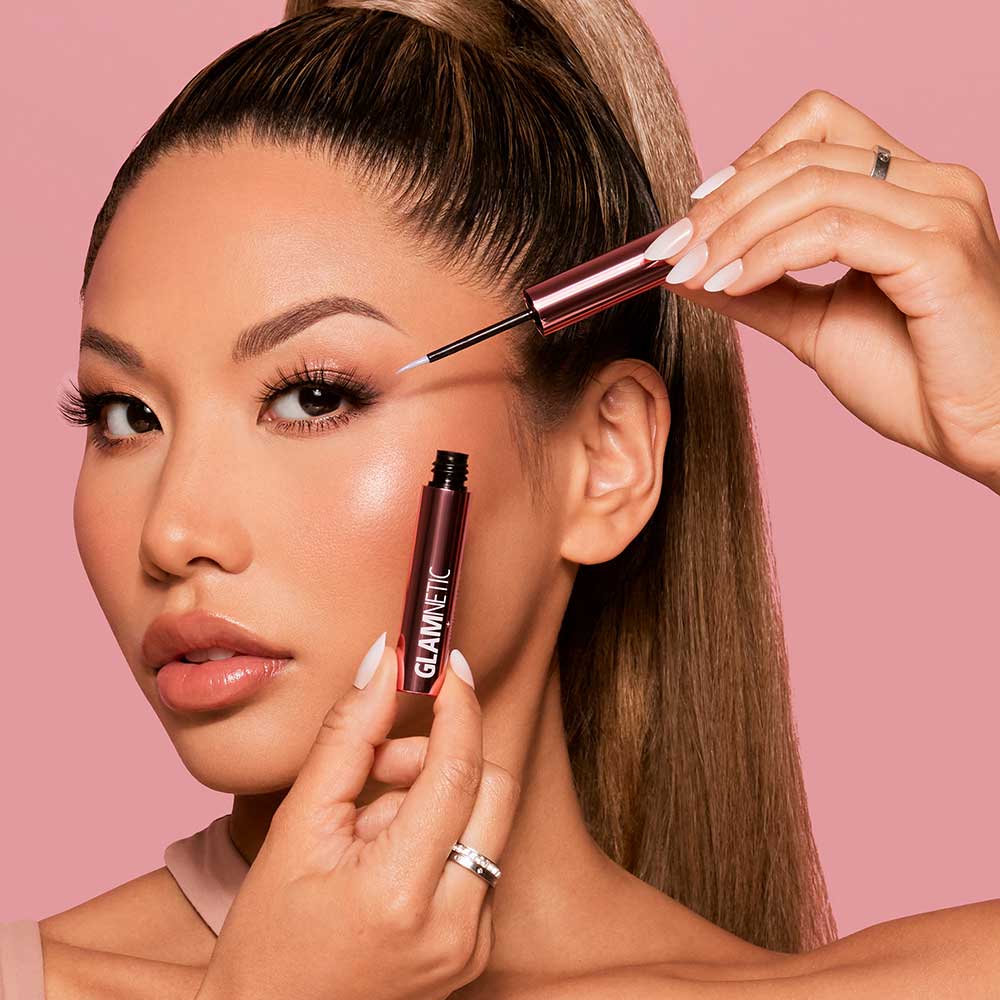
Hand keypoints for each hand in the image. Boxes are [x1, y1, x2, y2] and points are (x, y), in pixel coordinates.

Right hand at [196, 637, 519, 999]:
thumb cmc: (268, 934)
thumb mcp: (296, 827)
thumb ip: (347, 737)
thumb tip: (384, 662)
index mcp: (399, 893)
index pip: (457, 771)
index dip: (458, 706)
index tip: (445, 665)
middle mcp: (453, 925)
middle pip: (493, 789)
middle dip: (445, 754)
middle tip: (384, 761)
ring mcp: (471, 945)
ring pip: (489, 821)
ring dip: (439, 799)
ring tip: (370, 822)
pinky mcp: (476, 953)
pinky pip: (479, 860)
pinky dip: (441, 838)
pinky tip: (388, 858)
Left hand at [646, 89, 999, 493]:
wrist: (981, 432)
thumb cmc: (916, 381)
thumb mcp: (816, 325)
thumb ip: (759, 291)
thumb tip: (689, 271)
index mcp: (907, 190)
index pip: (818, 128)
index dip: (747, 161)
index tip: (694, 214)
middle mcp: (930, 184)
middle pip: (801, 153)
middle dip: (721, 204)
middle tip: (670, 250)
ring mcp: (940, 211)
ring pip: (810, 185)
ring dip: (734, 230)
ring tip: (692, 273)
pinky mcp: (937, 251)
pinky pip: (831, 231)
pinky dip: (768, 254)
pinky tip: (731, 285)